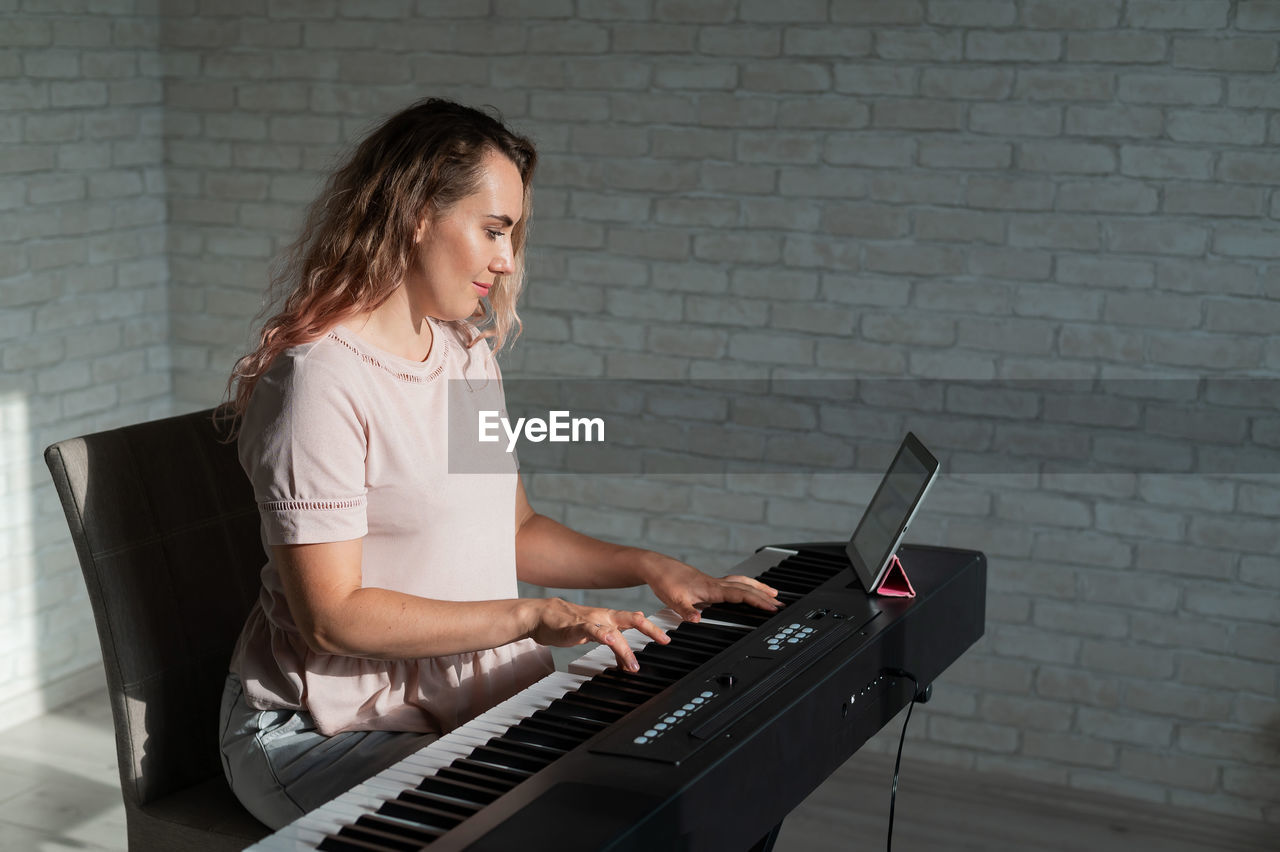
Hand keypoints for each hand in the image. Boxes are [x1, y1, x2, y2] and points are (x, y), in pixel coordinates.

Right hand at [526, 597, 669, 671]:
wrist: (541, 615)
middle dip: (651, 629)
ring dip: (625, 650)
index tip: (667, 639)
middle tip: (665, 640)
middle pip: (633, 619)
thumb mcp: (595, 630)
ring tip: (633, 666)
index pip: (636, 621)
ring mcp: (592, 620)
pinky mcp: (577, 626)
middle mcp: (605, 617)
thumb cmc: (567, 623)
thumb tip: (629, 645)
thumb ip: (613, 636)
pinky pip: (592, 630)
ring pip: (614, 631)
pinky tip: (610, 642)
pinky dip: (603, 636)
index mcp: (610, 618)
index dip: (653, 628)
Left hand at [638, 553, 779, 622]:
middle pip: (747, 588)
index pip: (740, 594)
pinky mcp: (711, 582)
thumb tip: (697, 619)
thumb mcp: (673, 599)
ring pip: (743, 582)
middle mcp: (716, 583)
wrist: (658, 567)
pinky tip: (748, 588)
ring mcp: (715, 581)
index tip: (771, 607)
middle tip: (780, 605)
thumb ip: (686, 610)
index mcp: (712, 589)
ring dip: (759, 588)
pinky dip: (747, 585)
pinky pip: (735, 582)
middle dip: (765, 596)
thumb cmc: (666, 582)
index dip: (757, 600)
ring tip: (773, 594)